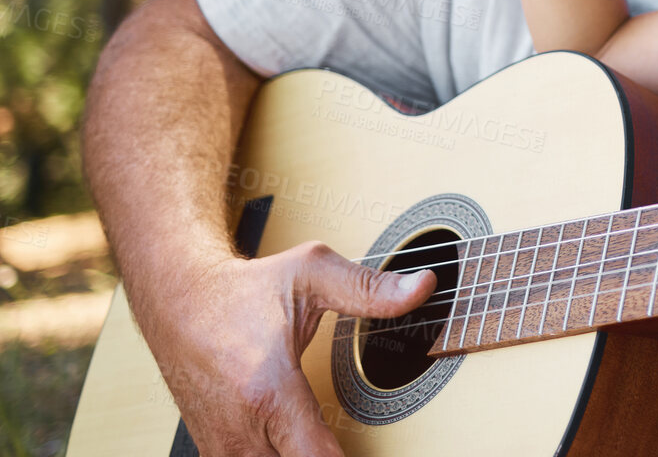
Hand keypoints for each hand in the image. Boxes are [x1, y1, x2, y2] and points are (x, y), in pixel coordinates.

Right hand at [141, 242, 433, 455]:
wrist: (178, 299)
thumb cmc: (244, 289)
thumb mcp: (310, 274)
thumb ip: (369, 289)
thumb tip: (425, 287)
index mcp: (267, 390)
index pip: (316, 456)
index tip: (378, 449)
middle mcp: (241, 429)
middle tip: (355, 437)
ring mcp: (223, 446)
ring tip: (331, 439)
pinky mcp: (215, 451)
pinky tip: (304, 444)